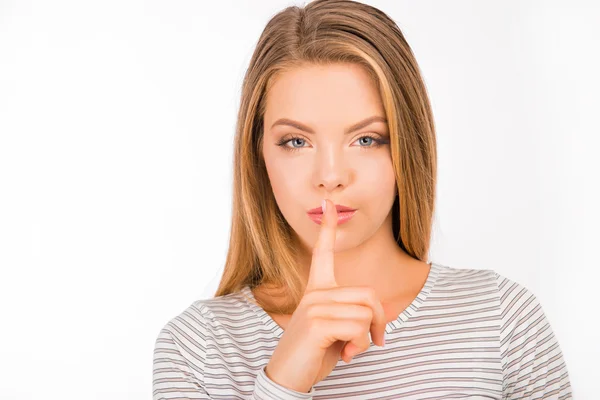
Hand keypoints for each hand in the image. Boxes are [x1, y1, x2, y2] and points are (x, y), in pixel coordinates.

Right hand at [264, 198, 386, 392]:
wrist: (289, 377)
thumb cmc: (315, 353)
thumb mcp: (338, 331)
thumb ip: (353, 315)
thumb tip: (380, 314)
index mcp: (317, 290)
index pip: (323, 253)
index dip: (328, 228)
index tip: (330, 204)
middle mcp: (315, 293)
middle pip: (368, 294)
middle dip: (380, 321)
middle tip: (374, 340)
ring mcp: (314, 306)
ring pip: (366, 313)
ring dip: (367, 338)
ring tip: (351, 349)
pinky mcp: (316, 322)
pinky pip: (357, 327)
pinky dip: (359, 346)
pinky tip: (346, 355)